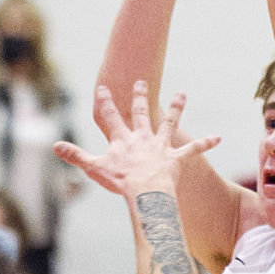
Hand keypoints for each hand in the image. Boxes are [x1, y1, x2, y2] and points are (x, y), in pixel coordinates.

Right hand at [54, 82, 218, 197]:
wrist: (146, 191)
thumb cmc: (120, 181)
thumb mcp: (93, 167)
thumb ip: (75, 156)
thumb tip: (54, 146)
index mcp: (122, 139)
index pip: (110, 116)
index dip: (105, 101)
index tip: (102, 87)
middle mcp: (143, 137)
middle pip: (142, 112)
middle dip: (140, 96)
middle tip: (142, 82)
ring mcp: (161, 146)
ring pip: (169, 122)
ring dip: (177, 108)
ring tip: (183, 94)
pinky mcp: (176, 158)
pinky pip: (194, 149)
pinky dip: (207, 142)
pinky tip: (219, 137)